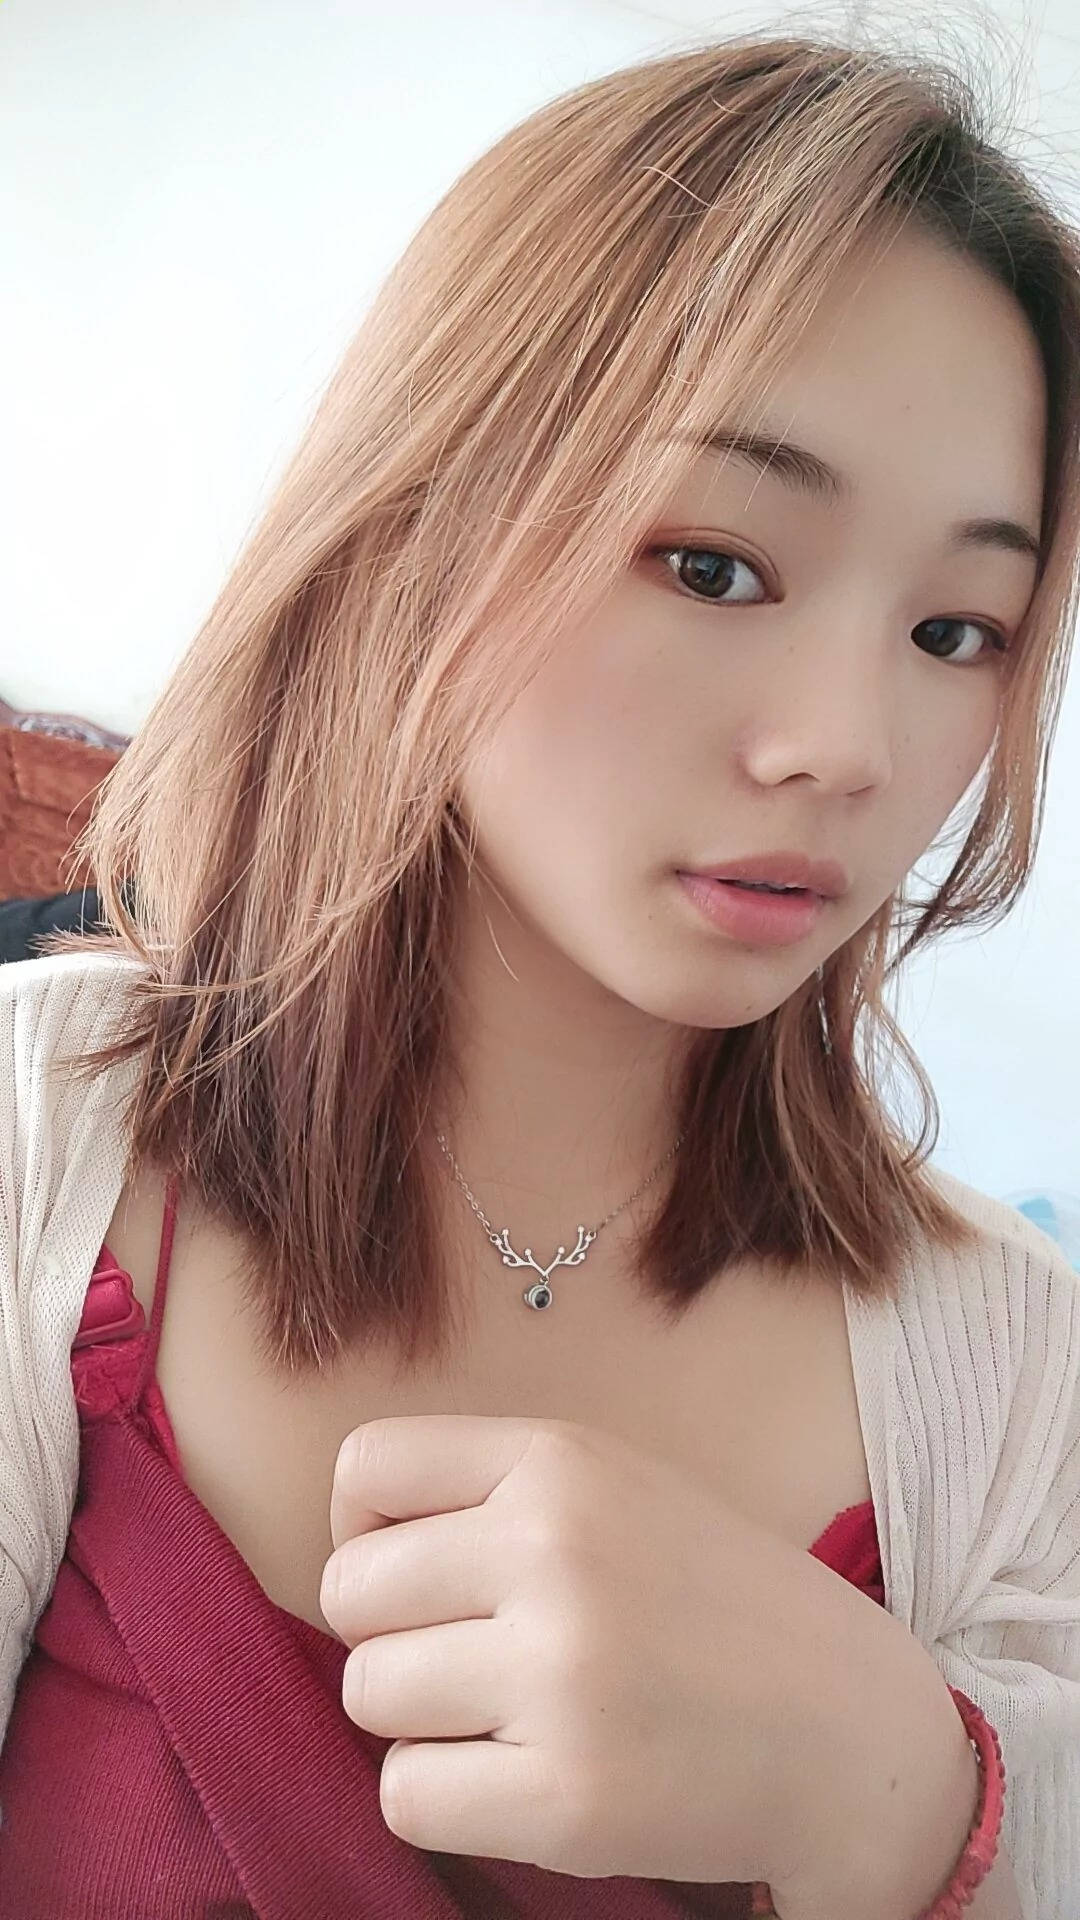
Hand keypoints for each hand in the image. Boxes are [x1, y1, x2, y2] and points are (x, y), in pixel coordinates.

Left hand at [318, 1412, 900, 1889]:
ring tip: (508, 1718)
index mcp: (559, 1463)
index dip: (365, 1528)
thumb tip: (349, 1538)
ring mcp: (560, 1676)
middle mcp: (552, 1552)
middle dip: (390, 1635)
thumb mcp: (618, 1489)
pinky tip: (522, 1779)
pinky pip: (406, 1795)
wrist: (848, 1727)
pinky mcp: (566, 1798)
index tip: (417, 1572)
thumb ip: (494, 1493)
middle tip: (472, 1658)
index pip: (365, 1468)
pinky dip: (447, 1798)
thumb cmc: (712, 1602)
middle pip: (348, 1593)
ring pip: (368, 1695)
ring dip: (420, 1720)